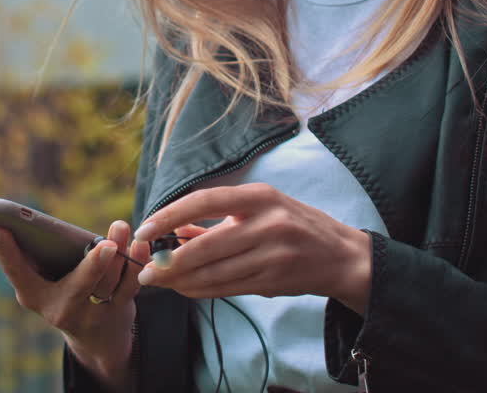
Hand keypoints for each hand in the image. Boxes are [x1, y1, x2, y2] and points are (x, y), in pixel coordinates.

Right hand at [0, 220, 148, 390]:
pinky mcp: (120, 311)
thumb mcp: (43, 286)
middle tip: (105, 245)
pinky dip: (137, 261)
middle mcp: (63, 310)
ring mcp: (94, 314)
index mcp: (36, 297)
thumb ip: (35, 260)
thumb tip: (18, 223)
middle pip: (80, 285)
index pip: (18, 275)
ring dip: (121, 253)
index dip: (5, 253)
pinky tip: (139, 243)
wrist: (97, 339)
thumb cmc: (63, 294)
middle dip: (94, 265)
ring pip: (110, 282)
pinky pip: (130, 285)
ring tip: (120, 227)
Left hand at [132, 183, 372, 310]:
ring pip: (215, 272)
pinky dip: (202, 290)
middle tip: (145, 269)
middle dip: (169, 259)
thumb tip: (172, 231)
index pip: (205, 201)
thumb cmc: (293, 226)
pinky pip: (228, 288)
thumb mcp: (260, 209)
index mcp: (260, 196)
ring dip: (181, 280)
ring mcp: (273, 254)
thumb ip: (217, 220)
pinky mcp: (275, 280)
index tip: (145, 229)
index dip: (170, 215)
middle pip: (207, 245)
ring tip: (159, 281)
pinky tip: (185, 289)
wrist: (341, 256)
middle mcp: (268, 222)